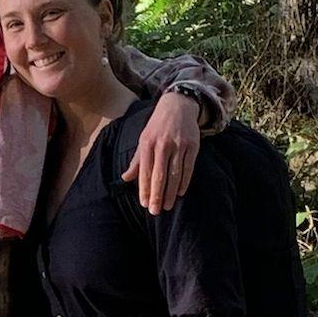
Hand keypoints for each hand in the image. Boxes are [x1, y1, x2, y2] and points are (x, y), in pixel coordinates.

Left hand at [126, 86, 200, 212]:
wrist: (177, 105)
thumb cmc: (157, 126)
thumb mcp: (144, 139)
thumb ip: (136, 160)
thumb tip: (125, 178)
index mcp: (147, 143)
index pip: (144, 171)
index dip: (144, 189)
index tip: (143, 204)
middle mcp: (162, 144)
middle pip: (159, 175)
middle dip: (156, 195)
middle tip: (155, 211)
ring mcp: (178, 145)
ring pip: (175, 174)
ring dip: (171, 192)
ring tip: (168, 206)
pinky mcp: (192, 145)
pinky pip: (188, 168)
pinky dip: (184, 182)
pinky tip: (180, 192)